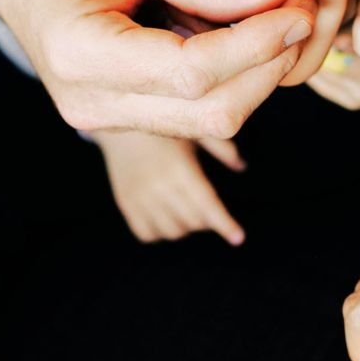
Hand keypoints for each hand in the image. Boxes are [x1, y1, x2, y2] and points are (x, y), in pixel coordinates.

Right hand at [0, 0, 315, 137]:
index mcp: (81, 54)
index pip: (192, 71)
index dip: (257, 44)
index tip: (299, 6)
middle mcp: (90, 102)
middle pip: (209, 110)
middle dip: (269, 66)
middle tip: (305, 10)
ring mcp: (104, 118)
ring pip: (209, 120)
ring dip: (257, 74)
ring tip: (282, 17)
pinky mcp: (122, 115)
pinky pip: (193, 110)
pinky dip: (233, 76)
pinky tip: (249, 33)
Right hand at [93, 129, 245, 245]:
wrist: (118, 123)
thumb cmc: (162, 127)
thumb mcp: (193, 132)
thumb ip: (221, 147)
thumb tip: (242, 166)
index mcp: (180, 169)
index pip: (207, 206)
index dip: (225, 224)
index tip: (238, 237)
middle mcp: (159, 187)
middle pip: (192, 222)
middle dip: (207, 222)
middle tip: (209, 210)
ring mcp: (140, 197)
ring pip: (171, 232)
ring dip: (185, 227)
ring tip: (188, 212)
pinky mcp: (125, 202)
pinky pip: (147, 234)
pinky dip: (160, 232)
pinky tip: (166, 217)